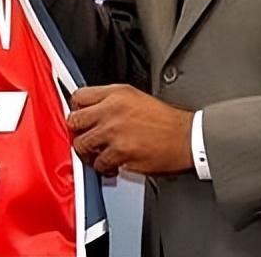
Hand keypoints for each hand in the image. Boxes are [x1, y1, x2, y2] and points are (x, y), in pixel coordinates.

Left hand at [67, 84, 192, 176]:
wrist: (186, 138)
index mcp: (116, 93)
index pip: (79, 96)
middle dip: (78, 131)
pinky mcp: (119, 153)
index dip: (76, 108)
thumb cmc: (166, 120)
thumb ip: (110, 100)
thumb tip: (92, 109)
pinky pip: (99, 163)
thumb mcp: (135, 97)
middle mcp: (111, 110)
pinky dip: (104, 167)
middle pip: (75, 120)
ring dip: (88, 152)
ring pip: (82, 144)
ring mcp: (113, 132)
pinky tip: (112, 164)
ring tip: (98, 153)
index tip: (79, 116)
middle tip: (84, 137)